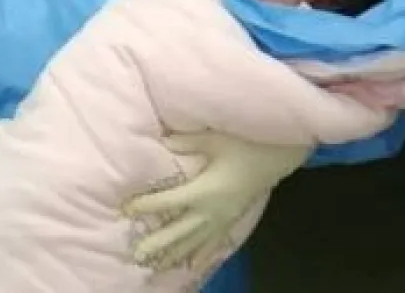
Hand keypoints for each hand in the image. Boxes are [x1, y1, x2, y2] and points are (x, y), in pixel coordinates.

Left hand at [123, 131, 311, 272]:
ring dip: (174, 254)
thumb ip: (187, 142)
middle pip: (178, 231)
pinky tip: (191, 266)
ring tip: (155, 266)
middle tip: (136, 254)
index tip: (126, 208)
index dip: (146, 205)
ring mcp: (222, 219)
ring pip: (193, 242)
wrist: (278, 157)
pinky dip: (200, 255)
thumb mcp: (214, 139)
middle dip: (156, 242)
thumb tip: (161, 141)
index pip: (167, 201)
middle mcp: (210, 211)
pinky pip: (213, 244)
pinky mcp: (231, 221)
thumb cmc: (245, 144)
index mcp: (203, 191)